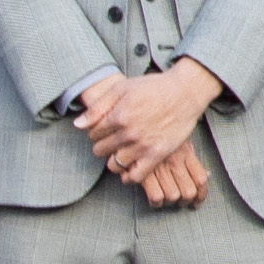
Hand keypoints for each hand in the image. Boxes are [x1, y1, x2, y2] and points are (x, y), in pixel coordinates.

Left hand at [71, 61, 221, 188]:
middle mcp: (129, 133)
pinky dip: (128, 177)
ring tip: (120, 152)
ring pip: (114, 164)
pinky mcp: (157, 155)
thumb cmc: (153, 87)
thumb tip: (78, 125)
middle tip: (112, 139)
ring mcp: (143, 146)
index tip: (105, 128)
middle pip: (100, 149)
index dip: (96, 131)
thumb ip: (98, 107)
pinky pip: (135, 176)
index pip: (93, 133)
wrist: (185, 92)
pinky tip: (128, 169)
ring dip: (113, 160)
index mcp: (118, 115)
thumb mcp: (122, 88)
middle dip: (102, 144)